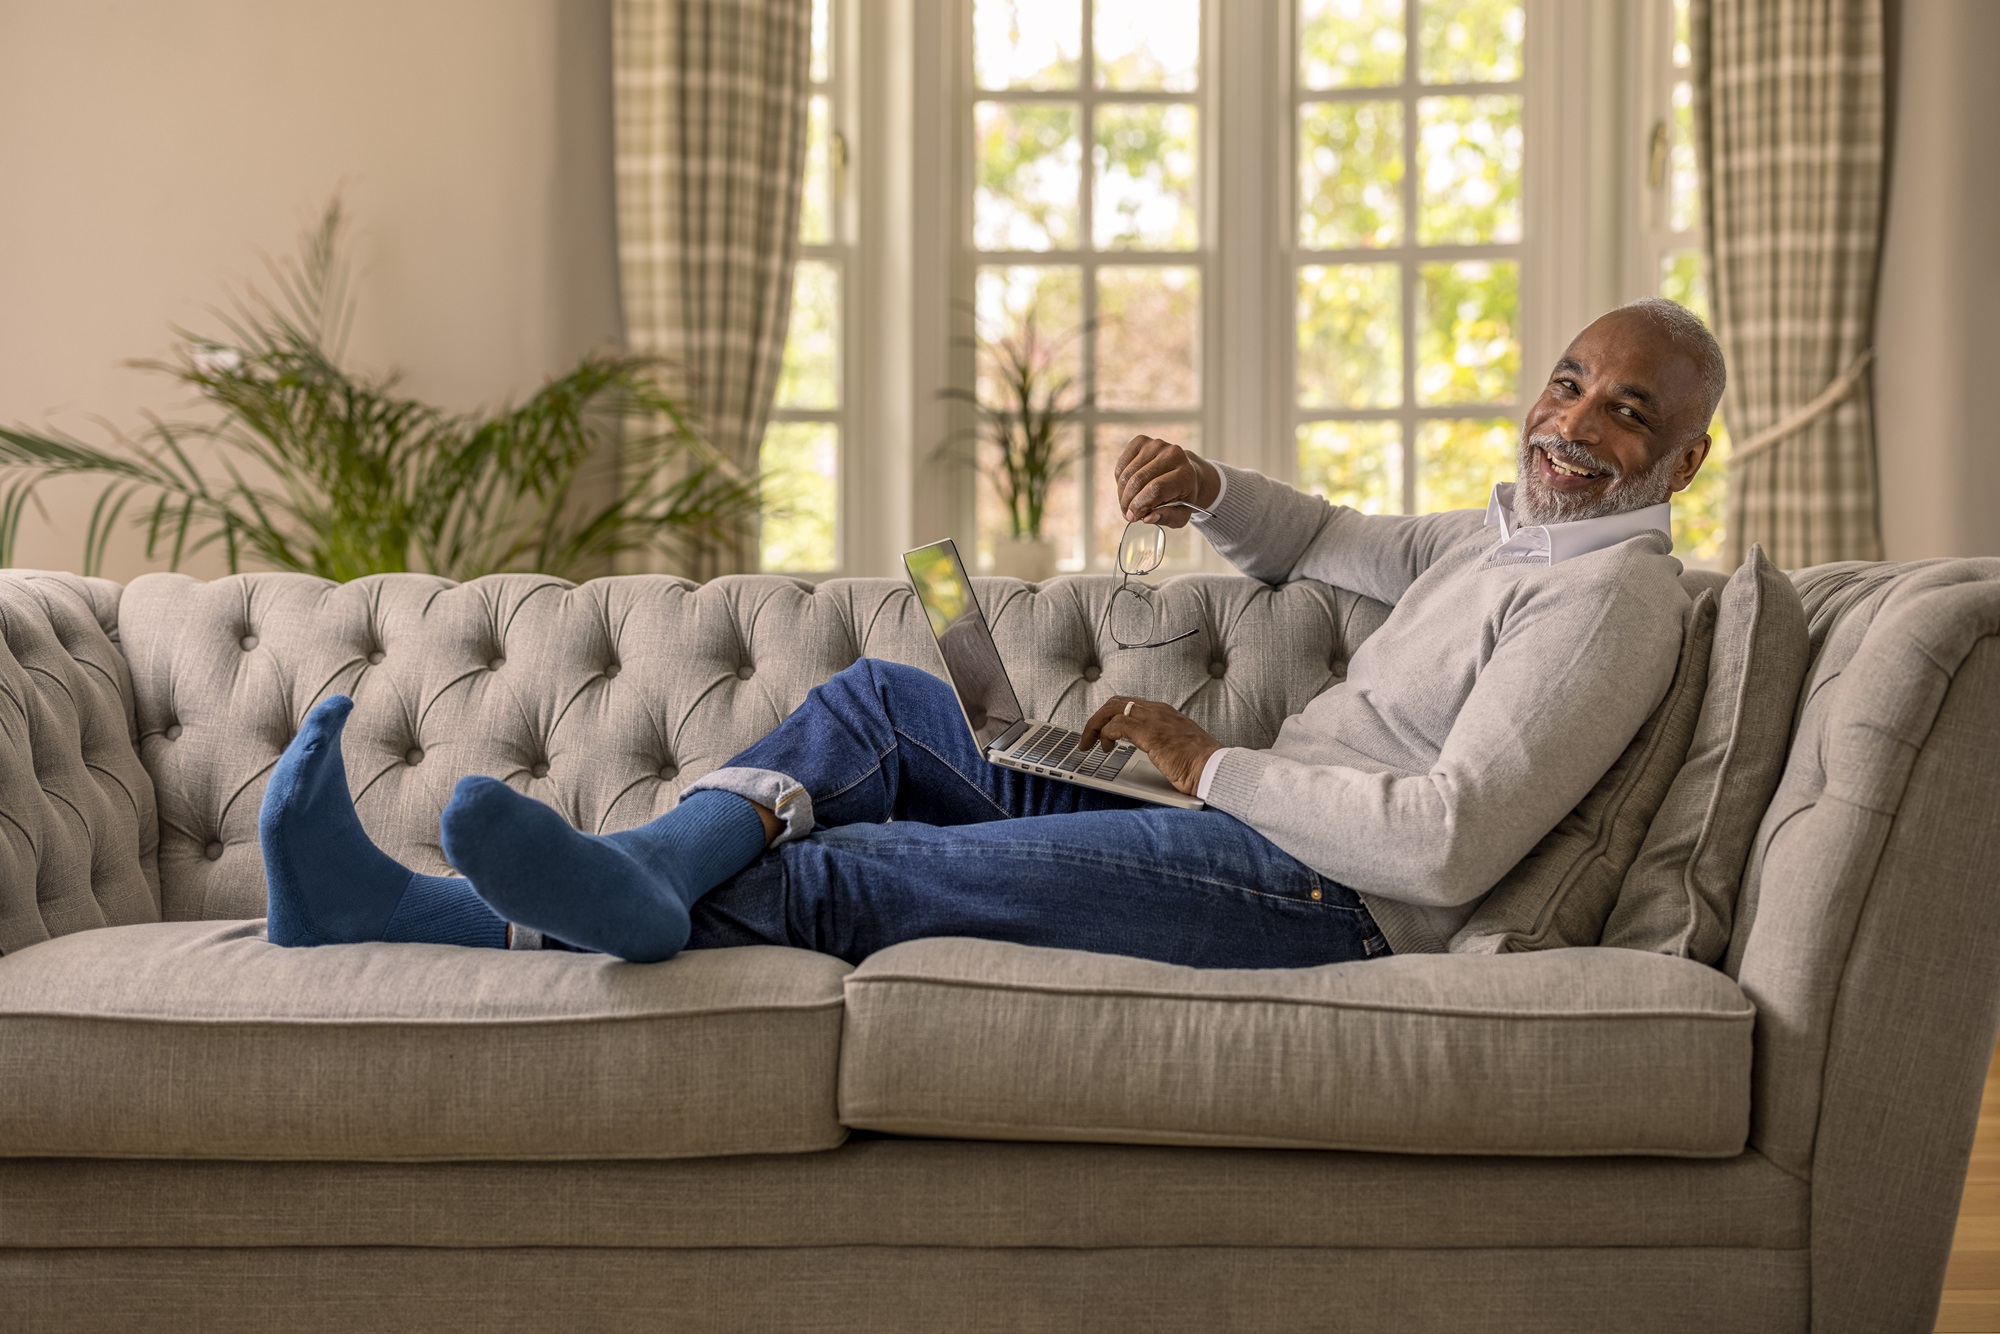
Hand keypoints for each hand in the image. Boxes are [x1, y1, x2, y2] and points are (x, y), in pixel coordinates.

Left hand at [1078, 696, 1220, 796]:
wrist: (1213, 768)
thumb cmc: (1199, 763)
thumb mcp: (1177, 745)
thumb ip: (1162, 740)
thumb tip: (1149, 748)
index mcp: (1164, 712)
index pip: (1129, 704)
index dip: (1110, 716)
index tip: (1102, 731)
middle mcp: (1157, 710)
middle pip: (1116, 702)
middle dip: (1097, 718)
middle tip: (1088, 737)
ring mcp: (1153, 719)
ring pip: (1112, 709)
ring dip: (1095, 726)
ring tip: (1089, 743)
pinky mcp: (1149, 732)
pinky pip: (1117, 724)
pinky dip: (1105, 734)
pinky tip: (1106, 747)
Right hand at [1114, 435, 1219, 528]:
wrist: (1184, 472)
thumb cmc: (1181, 495)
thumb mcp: (1181, 514)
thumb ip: (1167, 517)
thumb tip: (1147, 518)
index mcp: (1186, 473)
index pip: (1156, 489)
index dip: (1139, 505)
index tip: (1133, 517)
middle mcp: (1173, 454)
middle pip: (1138, 480)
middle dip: (1127, 501)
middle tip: (1127, 514)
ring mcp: (1156, 445)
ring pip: (1127, 474)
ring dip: (1122, 493)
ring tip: (1126, 504)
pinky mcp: (1142, 441)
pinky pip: (1121, 465)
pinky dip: (1119, 481)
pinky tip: (1127, 488)